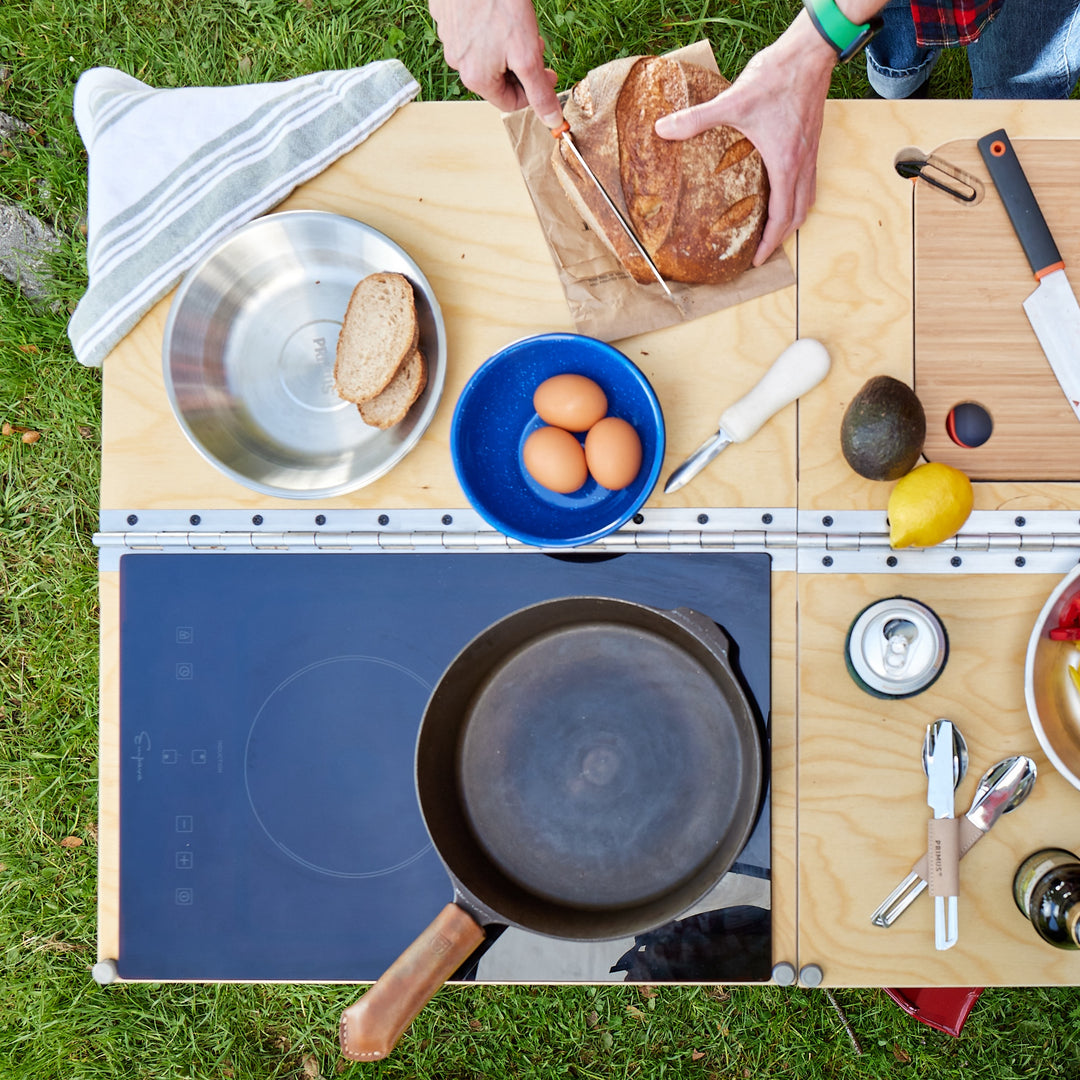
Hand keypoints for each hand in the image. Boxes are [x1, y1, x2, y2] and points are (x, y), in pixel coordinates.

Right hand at [429, 0, 562, 126]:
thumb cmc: (501, 5)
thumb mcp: (527, 55)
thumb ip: (539, 91)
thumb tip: (552, 122)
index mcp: (476, 78)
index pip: (509, 103)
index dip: (533, 91)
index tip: (548, 72)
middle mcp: (457, 63)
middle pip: (497, 79)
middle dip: (519, 66)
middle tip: (534, 42)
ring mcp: (448, 38)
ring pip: (485, 55)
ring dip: (505, 47)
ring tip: (516, 22)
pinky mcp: (445, 16)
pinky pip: (471, 32)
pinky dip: (488, 27)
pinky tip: (497, 10)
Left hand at [653, 15, 836, 265]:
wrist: (809, 53)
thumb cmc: (777, 78)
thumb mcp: (733, 101)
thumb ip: (696, 119)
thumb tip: (663, 129)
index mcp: (785, 164)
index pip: (781, 216)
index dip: (770, 242)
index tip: (758, 260)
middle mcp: (802, 163)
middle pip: (799, 214)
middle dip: (781, 238)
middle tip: (763, 252)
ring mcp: (811, 153)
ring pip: (808, 198)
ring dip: (792, 218)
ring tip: (774, 230)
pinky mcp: (812, 141)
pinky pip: (809, 180)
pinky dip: (797, 196)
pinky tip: (781, 191)